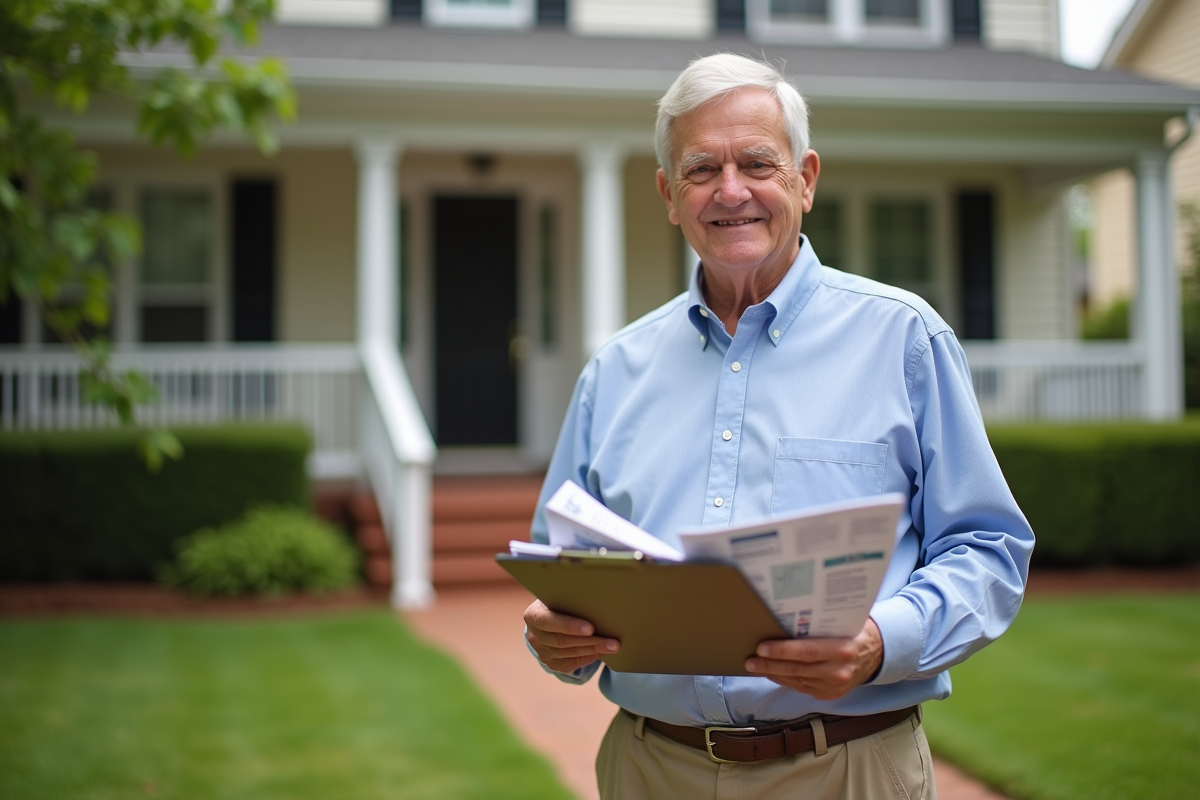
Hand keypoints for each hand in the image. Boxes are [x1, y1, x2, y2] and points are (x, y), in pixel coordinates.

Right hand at [524, 599, 619, 673]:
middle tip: (613, 642)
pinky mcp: (551, 663)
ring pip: (569, 653)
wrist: (547, 619)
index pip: (549, 621)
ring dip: (593, 651)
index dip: (570, 625)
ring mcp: (541, 652)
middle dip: (590, 641)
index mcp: (533, 615)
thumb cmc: (559, 602)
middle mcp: (534, 636)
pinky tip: (600, 653)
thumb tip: (597, 598)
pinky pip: (570, 664)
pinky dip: (587, 659)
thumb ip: (571, 598)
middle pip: (562, 641)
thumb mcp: (559, 596)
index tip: (591, 628)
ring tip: (613, 647)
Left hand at [744, 618, 882, 700]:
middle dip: (770, 665)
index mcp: (842, 649)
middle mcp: (838, 671)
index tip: (761, 647)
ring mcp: (834, 686)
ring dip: (773, 674)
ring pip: (797, 681)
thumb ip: (819, 624)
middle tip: (750, 660)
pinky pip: (802, 688)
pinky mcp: (830, 695)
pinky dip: (785, 680)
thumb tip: (785, 617)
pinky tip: (772, 673)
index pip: (806, 651)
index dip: (781, 650)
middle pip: (797, 669)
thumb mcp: (843, 623)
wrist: (876, 655)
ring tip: (755, 666)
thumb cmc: (854, 632)